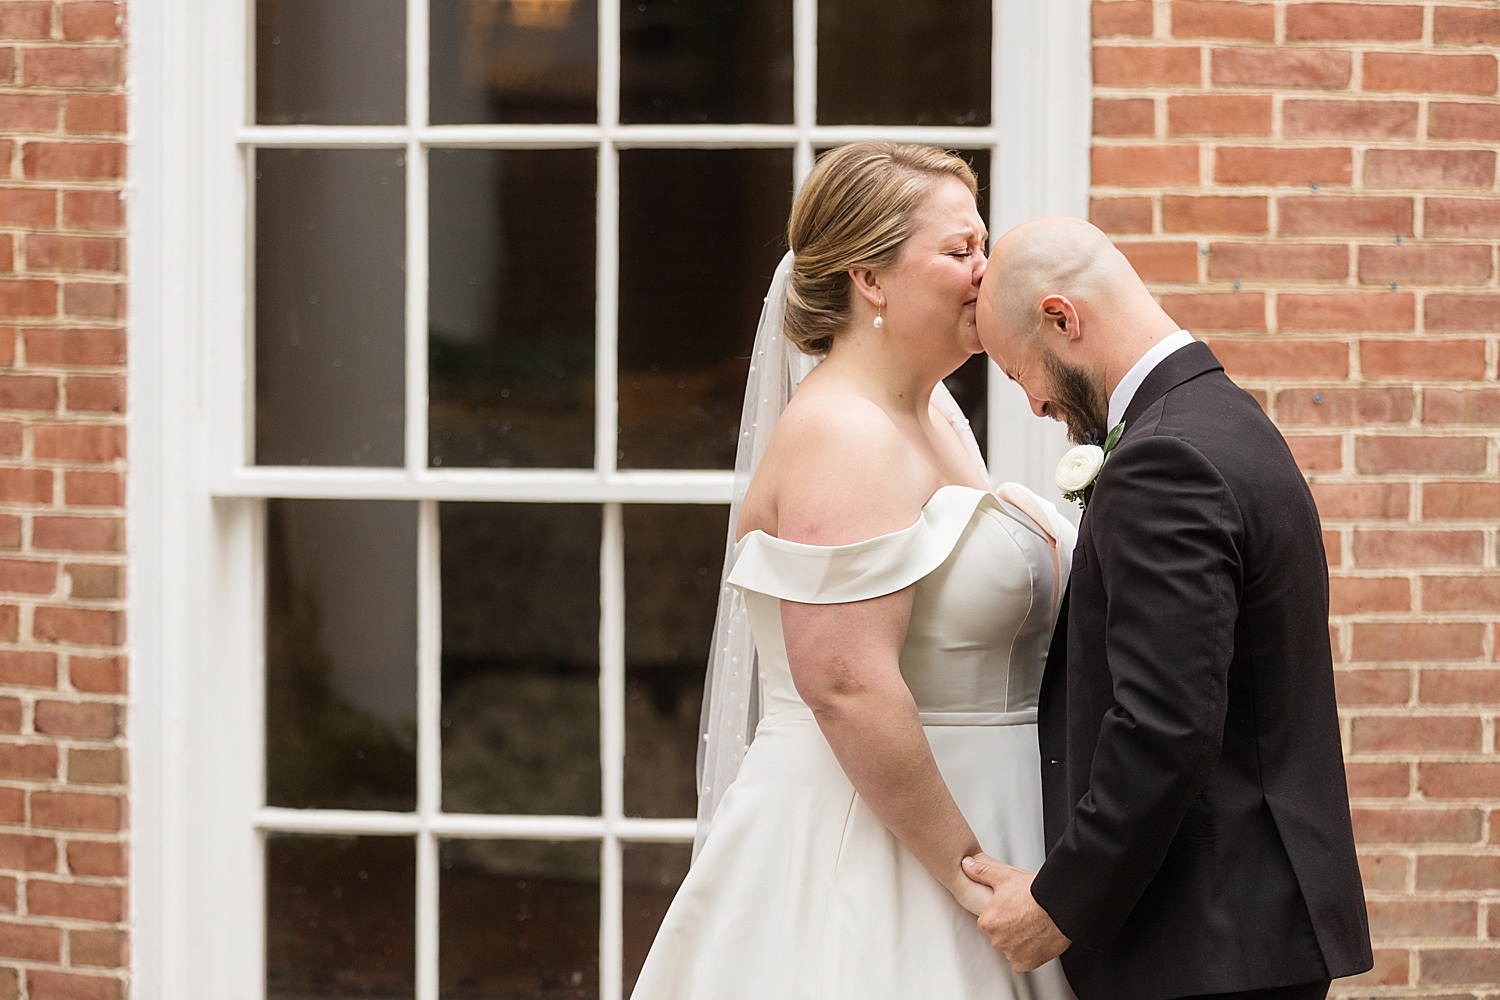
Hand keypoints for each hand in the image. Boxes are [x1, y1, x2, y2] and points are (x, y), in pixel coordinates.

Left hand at [963, 854, 1070, 972]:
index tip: (1010, 910)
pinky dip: (1027, 955)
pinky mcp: (1028, 963)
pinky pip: (1021, 963)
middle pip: (998, 937)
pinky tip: (1034, 941)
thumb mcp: (1004, 876)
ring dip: (1017, 942)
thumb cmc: (1035, 893)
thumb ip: (981, 872)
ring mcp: (1013, 953)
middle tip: (1022, 917)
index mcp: (988, 922)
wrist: (1059, 906)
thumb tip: (966, 865)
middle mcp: (998, 941)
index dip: (999, 915)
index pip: (987, 923)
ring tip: (1031, 927)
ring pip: (1010, 950)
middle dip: (1008, 930)